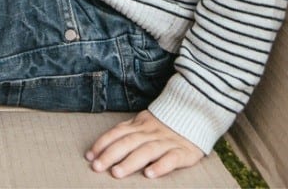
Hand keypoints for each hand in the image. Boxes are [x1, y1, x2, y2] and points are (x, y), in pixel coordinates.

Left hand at [85, 110, 203, 178]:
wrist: (197, 113)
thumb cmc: (166, 124)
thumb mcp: (145, 122)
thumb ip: (127, 132)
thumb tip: (101, 146)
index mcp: (141, 124)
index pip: (118, 132)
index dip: (103, 143)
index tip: (89, 156)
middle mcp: (152, 132)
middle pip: (129, 142)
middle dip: (111, 155)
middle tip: (97, 167)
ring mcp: (168, 141)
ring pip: (147, 151)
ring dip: (130, 162)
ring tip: (117, 173)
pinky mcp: (184, 152)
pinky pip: (172, 159)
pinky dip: (160, 166)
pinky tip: (150, 174)